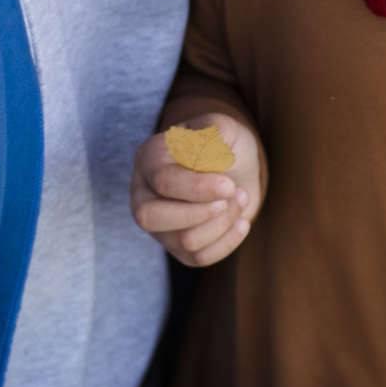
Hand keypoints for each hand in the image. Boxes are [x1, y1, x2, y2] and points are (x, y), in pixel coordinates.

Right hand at [129, 113, 262, 267]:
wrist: (236, 168)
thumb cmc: (224, 144)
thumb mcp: (223, 128)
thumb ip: (215, 132)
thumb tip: (204, 156)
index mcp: (149, 158)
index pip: (162, 182)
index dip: (198, 188)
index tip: (229, 185)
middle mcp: (144, 194)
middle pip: (149, 217)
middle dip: (200, 212)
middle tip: (233, 194)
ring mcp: (159, 225)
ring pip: (182, 241)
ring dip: (223, 222)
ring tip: (240, 199)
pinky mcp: (177, 248)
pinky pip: (199, 258)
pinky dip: (228, 241)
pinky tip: (241, 221)